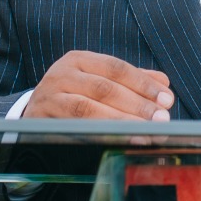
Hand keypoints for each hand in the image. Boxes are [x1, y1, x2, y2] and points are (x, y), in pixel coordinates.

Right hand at [25, 52, 174, 120]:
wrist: (34, 115)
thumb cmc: (75, 97)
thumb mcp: (99, 83)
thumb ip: (131, 81)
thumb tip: (163, 83)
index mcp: (79, 60)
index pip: (116, 68)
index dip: (143, 83)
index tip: (167, 99)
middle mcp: (62, 74)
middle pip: (105, 88)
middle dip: (137, 104)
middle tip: (162, 119)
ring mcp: (49, 97)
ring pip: (89, 109)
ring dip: (122, 122)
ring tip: (147, 132)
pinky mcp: (42, 121)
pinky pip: (73, 128)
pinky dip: (99, 134)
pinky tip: (119, 140)